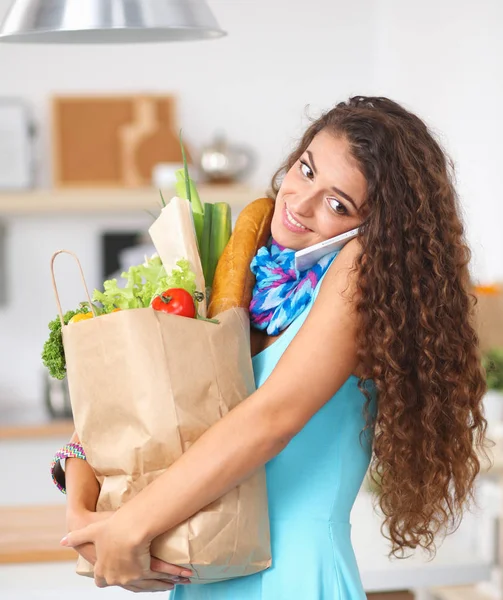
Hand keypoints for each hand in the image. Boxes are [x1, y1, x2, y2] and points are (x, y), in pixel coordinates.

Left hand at [61, 513, 191, 590]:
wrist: (126, 530)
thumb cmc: (109, 529)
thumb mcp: (90, 531)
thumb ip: (77, 537)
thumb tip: (61, 540)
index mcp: (102, 570)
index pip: (102, 580)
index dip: (110, 577)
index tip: (119, 575)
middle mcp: (116, 577)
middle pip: (129, 585)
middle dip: (142, 583)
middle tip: (149, 580)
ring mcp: (130, 577)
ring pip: (147, 584)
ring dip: (160, 584)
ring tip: (173, 582)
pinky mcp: (145, 572)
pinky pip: (159, 576)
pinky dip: (170, 577)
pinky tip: (181, 576)